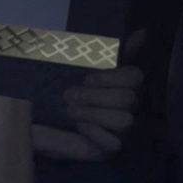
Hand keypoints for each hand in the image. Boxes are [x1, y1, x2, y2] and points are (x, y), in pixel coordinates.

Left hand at [32, 29, 146, 161]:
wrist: (39, 119)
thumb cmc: (63, 91)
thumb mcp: (80, 66)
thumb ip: (111, 50)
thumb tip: (143, 32)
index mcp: (122, 84)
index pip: (135, 77)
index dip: (112, 77)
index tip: (87, 78)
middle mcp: (128, 107)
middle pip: (129, 98)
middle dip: (97, 96)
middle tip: (69, 95)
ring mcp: (122, 130)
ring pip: (125, 121)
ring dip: (94, 113)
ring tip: (71, 111)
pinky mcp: (110, 149)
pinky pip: (113, 144)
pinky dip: (95, 133)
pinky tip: (79, 128)